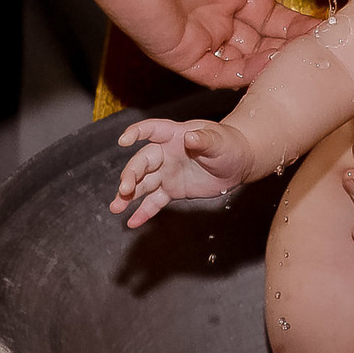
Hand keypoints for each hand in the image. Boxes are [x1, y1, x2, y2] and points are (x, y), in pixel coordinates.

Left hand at [2, 0, 313, 87]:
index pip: (272, 14)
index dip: (297, 22)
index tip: (326, 27)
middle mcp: (216, 14)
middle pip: (262, 42)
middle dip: (290, 48)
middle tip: (322, 52)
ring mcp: (198, 35)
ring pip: (244, 61)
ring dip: (272, 64)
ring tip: (303, 63)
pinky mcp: (180, 52)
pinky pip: (218, 73)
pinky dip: (244, 75)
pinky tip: (271, 69)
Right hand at [111, 118, 250, 226]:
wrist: (238, 163)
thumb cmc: (228, 145)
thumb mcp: (219, 142)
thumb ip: (204, 140)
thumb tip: (190, 137)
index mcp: (175, 136)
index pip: (152, 130)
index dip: (136, 133)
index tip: (124, 141)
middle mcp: (165, 154)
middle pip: (142, 162)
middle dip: (131, 175)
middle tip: (124, 189)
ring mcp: (167, 173)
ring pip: (143, 184)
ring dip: (128, 195)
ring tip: (115, 207)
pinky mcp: (172, 190)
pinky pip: (154, 201)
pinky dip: (144, 212)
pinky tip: (132, 221)